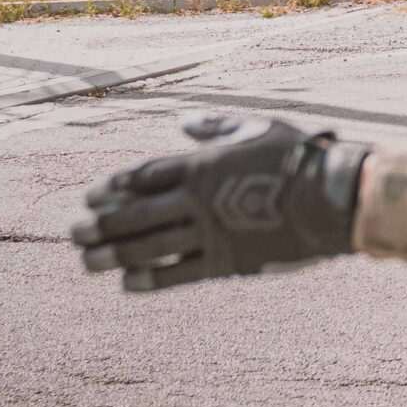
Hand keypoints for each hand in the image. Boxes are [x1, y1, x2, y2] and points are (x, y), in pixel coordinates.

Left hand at [72, 112, 366, 292]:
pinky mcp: (227, 262)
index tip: (90, 197)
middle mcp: (197, 200)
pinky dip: (151, 278)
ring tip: (88, 262)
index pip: (144, 176)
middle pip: (136, 214)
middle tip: (75, 233)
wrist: (331, 198)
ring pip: (149, 246)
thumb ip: (216, 128)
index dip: (114, 187)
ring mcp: (210, 233)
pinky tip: (128, 283)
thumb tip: (184, 122)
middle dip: (102, 224)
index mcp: (202, 166)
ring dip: (114, 255)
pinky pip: (180, 273)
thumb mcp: (256, 129)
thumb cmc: (298, 157)